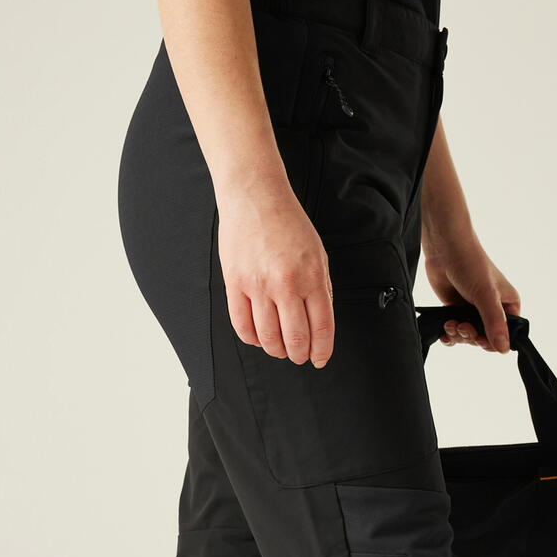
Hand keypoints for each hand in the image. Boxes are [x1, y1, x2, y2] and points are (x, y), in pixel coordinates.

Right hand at [216, 173, 334, 367]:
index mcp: (312, 277)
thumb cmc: (288, 224)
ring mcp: (258, 285)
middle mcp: (285, 284)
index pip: (321, 328)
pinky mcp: (235, 283)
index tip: (319, 360)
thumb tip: (321, 325)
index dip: (321, 351)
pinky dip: (252, 338)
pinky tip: (259, 337)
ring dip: (276, 350)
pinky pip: (242, 325)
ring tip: (279, 347)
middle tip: (299, 355)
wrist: (256, 196)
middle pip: (295, 339)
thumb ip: (321, 290)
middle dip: (299, 354)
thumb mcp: (318, 255)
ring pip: (268, 338)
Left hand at [422, 232, 521, 352]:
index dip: (492, 342)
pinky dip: (449, 335)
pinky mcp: (455, 311)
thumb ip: (494, 323)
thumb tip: (503, 350)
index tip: (478, 338)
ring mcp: (473, 311)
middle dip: (471, 337)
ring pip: (468, 337)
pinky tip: (444, 331)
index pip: (506, 335)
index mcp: (509, 305)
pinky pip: (454, 333)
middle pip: (484, 339)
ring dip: (458, 335)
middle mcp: (493, 310)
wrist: (444, 248)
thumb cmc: (471, 263)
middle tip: (461, 326)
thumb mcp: (486, 295)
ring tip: (450, 323)